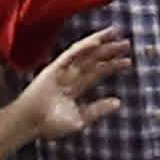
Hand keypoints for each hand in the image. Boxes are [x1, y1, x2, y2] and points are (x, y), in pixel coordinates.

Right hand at [11, 27, 131, 140]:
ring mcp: (62, 71)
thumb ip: (98, 109)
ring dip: (100, 43)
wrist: (31, 124)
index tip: (128, 61)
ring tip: (115, 34)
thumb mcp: (80, 119)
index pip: (98, 72)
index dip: (113, 66)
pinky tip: (96, 41)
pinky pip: (70, 55)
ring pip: (84, 53)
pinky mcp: (53, 68)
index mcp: (76, 87)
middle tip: (127, 43)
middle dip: (110, 51)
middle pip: (94, 60)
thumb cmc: (50, 125)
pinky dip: (83, 47)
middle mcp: (70, 76)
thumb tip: (118, 102)